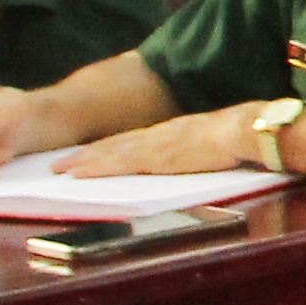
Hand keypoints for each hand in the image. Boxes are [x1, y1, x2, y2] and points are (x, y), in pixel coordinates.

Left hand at [70, 107, 265, 179]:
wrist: (246, 130)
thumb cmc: (241, 137)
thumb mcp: (216, 144)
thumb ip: (200, 152)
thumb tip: (200, 160)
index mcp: (173, 133)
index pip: (133, 141)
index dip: (108, 148)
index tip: (88, 154)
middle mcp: (158, 136)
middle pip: (114, 144)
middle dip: (85, 154)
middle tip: (59, 164)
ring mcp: (155, 145)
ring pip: (109, 153)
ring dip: (82, 161)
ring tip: (60, 169)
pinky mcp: (156, 158)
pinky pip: (118, 163)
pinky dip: (96, 168)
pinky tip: (80, 174)